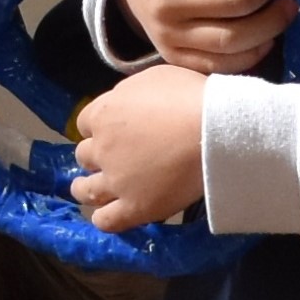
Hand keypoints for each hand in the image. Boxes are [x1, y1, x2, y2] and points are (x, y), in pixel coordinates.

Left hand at [70, 62, 212, 229]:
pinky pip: (106, 221)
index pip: (85, 123)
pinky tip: (107, 216)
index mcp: (104, 113)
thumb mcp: (152, 78)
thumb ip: (129, 94)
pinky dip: (103, 219)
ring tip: (90, 191)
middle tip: (110, 159)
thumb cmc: (190, 97)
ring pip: (86, 190)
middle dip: (95, 156)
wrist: (214, 130)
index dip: (98, 127)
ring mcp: (116, 181)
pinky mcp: (134, 208)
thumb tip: (124, 105)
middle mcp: (102, 148)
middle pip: (84, 155)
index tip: (111, 131)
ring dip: (85, 189)